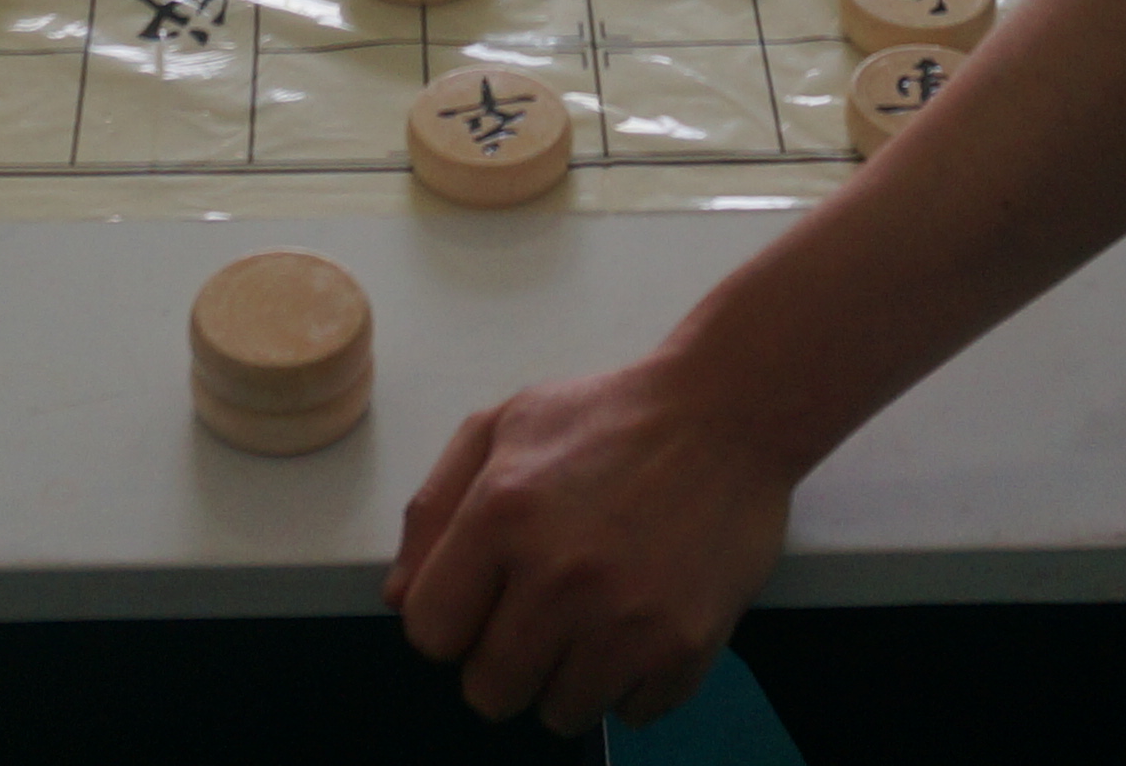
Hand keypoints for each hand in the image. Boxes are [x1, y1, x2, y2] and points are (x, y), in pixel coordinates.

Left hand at [388, 357, 801, 730]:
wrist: (727, 412)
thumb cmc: (609, 417)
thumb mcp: (503, 427)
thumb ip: (434, 508)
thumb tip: (398, 598)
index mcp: (501, 515)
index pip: (430, 635)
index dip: (452, 622)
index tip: (483, 600)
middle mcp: (559, 576)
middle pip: (488, 692)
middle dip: (504, 659)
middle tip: (542, 612)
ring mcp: (624, 618)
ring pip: (559, 713)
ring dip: (569, 676)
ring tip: (596, 615)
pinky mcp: (683, 646)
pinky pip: (632, 713)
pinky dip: (635, 681)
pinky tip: (644, 620)